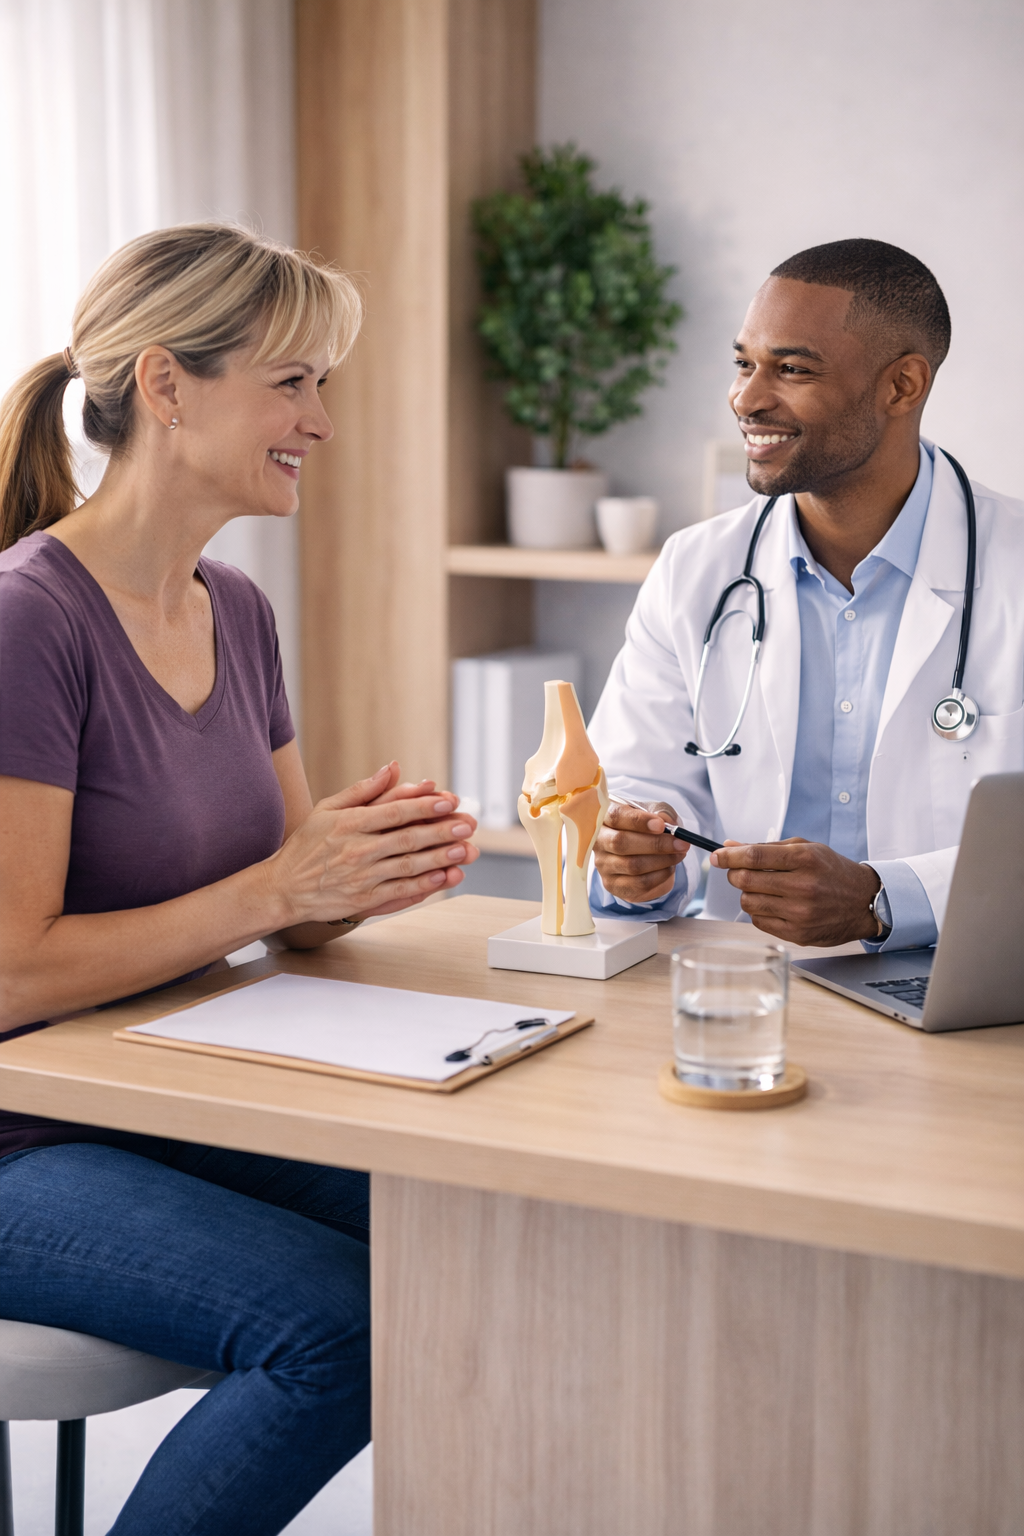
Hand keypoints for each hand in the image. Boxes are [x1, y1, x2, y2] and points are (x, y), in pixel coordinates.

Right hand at [264, 763, 478, 925]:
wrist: (283, 888)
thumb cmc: (306, 845)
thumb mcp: (327, 809)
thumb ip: (362, 790)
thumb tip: (392, 768)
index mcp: (349, 823)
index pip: (394, 811)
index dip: (424, 806)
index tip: (448, 800)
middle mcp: (356, 850)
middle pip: (407, 839)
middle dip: (441, 831)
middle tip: (467, 825)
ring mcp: (361, 877)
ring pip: (408, 866)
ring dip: (439, 858)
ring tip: (465, 850)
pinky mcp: (363, 900)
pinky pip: (399, 892)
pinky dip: (423, 886)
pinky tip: (443, 877)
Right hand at [592, 801, 688, 904]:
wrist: (643, 849)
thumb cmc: (647, 826)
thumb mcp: (656, 812)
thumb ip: (662, 813)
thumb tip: (668, 823)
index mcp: (605, 817)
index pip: (616, 816)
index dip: (638, 821)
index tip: (661, 825)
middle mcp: (599, 842)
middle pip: (621, 843)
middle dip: (656, 844)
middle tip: (681, 843)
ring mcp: (604, 865)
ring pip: (632, 866)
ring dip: (663, 861)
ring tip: (679, 854)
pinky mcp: (613, 885)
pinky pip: (639, 884)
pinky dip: (660, 876)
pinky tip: (669, 867)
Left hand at [709, 837, 880, 944]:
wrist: (864, 902)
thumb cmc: (833, 872)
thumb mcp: (806, 849)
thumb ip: (767, 847)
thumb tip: (730, 847)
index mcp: (805, 860)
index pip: (754, 856)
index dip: (729, 856)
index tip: (717, 856)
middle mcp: (803, 887)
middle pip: (746, 880)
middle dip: (734, 874)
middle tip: (739, 871)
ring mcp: (800, 913)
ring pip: (748, 902)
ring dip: (748, 894)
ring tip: (764, 889)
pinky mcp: (798, 934)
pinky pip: (759, 922)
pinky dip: (759, 912)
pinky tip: (774, 905)